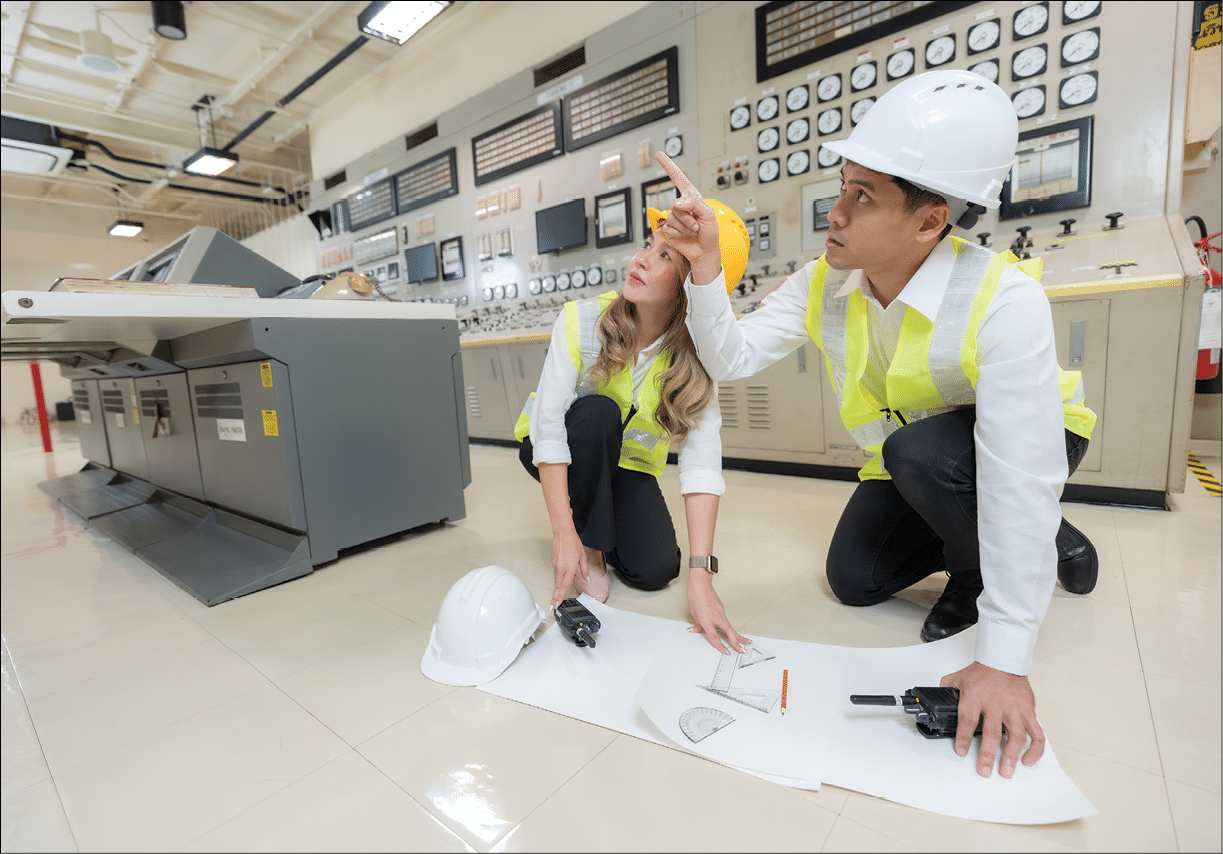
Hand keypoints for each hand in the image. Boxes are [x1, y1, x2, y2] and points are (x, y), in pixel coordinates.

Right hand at [550, 528, 586, 609]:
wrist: (563, 534)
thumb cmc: (573, 543)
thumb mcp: (582, 557)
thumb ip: (584, 570)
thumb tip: (587, 578)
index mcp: (570, 568)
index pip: (565, 586)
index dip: (561, 596)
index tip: (558, 603)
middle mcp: (561, 568)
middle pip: (558, 586)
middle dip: (555, 597)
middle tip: (552, 606)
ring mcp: (556, 565)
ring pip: (556, 581)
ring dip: (556, 590)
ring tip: (555, 598)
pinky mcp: (553, 562)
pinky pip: (556, 574)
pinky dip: (557, 580)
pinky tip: (559, 583)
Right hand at [653, 151, 721, 285]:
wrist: (704, 251)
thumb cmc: (710, 232)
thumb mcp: (708, 215)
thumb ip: (693, 204)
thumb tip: (677, 203)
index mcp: (691, 198)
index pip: (678, 178)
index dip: (668, 166)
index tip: (659, 155)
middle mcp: (681, 206)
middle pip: (676, 205)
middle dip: (688, 217)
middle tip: (697, 225)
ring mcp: (674, 217)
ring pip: (672, 217)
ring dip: (685, 226)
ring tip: (693, 230)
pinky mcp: (669, 229)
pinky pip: (669, 228)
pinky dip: (678, 233)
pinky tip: (685, 236)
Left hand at [686, 571, 748, 653]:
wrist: (700, 583)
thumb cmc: (695, 595)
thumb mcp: (693, 613)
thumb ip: (697, 624)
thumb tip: (696, 630)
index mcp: (706, 620)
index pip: (714, 637)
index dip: (720, 646)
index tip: (725, 651)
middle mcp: (716, 617)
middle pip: (729, 633)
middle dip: (736, 643)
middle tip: (742, 650)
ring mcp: (721, 613)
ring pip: (731, 627)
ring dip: (737, 636)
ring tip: (744, 642)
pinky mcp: (722, 609)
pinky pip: (727, 621)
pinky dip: (731, 628)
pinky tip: (733, 632)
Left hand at [941, 661, 1045, 778]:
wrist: (1004, 659)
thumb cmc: (982, 671)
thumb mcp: (958, 678)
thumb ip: (947, 690)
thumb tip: (935, 699)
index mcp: (975, 697)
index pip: (967, 720)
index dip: (963, 738)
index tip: (961, 752)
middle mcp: (996, 704)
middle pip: (992, 733)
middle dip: (987, 755)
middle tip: (984, 771)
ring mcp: (1014, 709)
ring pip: (1016, 736)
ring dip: (1011, 756)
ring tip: (1006, 771)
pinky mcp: (1028, 711)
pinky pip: (1036, 733)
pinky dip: (1035, 749)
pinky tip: (1027, 760)